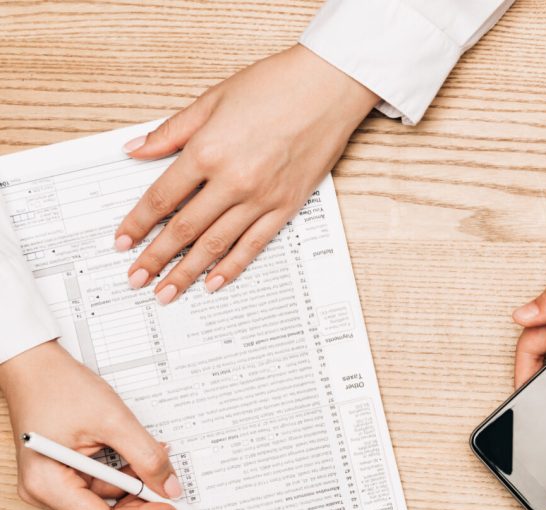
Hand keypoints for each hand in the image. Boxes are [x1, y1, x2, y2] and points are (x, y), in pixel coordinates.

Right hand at [0, 341, 183, 509]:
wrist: (34, 364)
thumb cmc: (58, 385)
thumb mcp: (114, 421)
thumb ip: (147, 457)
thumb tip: (170, 487)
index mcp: (48, 484)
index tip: (172, 505)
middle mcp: (45, 491)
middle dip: (142, 499)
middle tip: (170, 484)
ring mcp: (52, 483)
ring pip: (106, 499)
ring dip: (135, 483)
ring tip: (154, 458)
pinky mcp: (61, 473)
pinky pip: (99, 484)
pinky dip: (123, 473)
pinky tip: (137, 457)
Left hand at [115, 45, 377, 302]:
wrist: (327, 90)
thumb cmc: (274, 86)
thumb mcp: (212, 100)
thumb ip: (172, 131)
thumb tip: (137, 151)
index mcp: (208, 151)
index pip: (162, 197)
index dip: (138, 223)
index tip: (123, 241)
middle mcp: (232, 181)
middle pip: (184, 229)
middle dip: (156, 258)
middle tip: (137, 279)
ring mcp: (261, 199)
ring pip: (216, 245)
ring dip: (187, 272)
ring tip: (168, 292)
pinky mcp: (285, 208)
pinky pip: (253, 245)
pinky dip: (231, 267)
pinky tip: (213, 282)